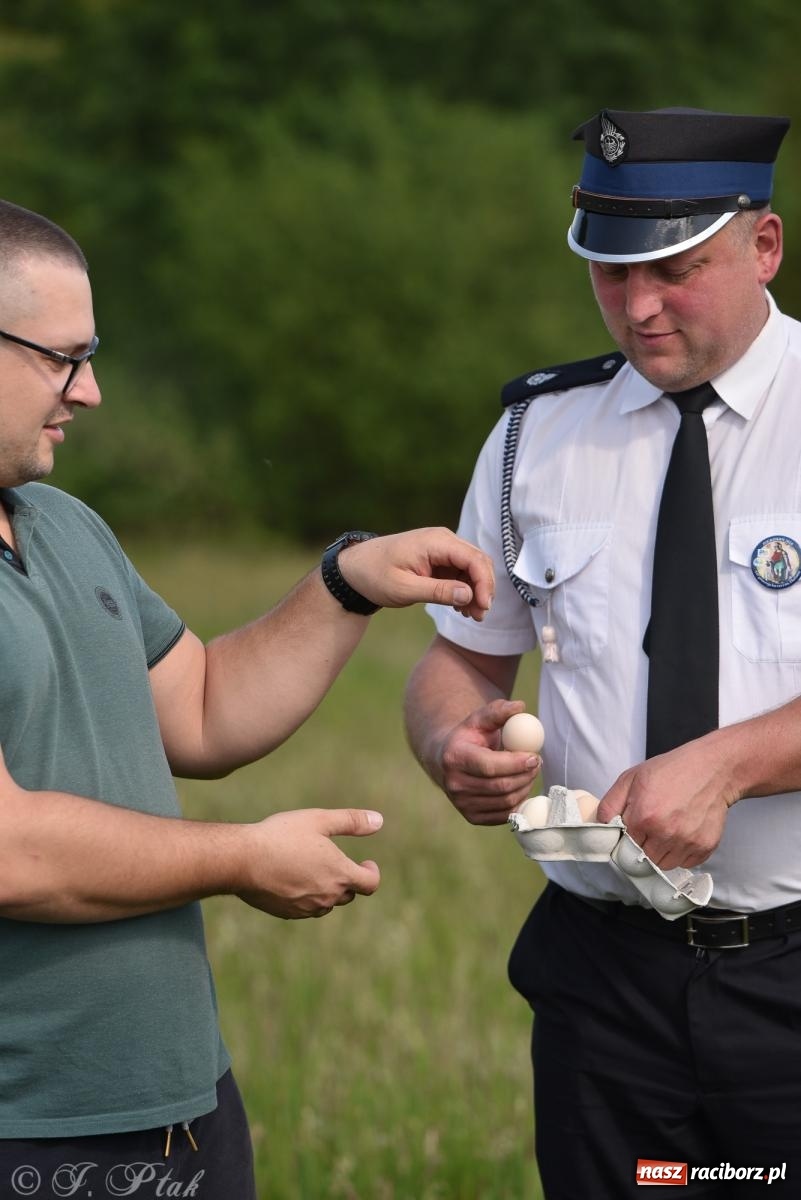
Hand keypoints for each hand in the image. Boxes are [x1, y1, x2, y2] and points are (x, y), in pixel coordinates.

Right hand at [238, 807, 382, 918]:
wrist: (243, 860)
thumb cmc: (282, 836)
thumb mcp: (319, 820)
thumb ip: (351, 821)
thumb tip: (379, 820)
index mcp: (340, 874)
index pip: (371, 884)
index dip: (371, 873)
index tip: (366, 862)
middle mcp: (327, 896)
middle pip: (348, 894)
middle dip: (347, 879)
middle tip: (334, 861)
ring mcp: (307, 908)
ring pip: (327, 903)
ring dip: (327, 889)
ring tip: (312, 868)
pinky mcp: (288, 914)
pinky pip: (306, 908)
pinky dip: (306, 896)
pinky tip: (292, 878)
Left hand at [339, 527, 493, 621]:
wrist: (354, 569)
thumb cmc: (374, 575)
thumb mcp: (404, 588)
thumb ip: (438, 591)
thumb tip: (469, 595)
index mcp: (436, 542)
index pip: (474, 559)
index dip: (484, 583)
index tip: (483, 607)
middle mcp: (443, 540)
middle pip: (478, 561)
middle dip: (483, 589)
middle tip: (479, 616)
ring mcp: (442, 549)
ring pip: (472, 568)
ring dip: (475, 591)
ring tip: (471, 616)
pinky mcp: (439, 559)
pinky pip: (461, 572)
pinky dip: (465, 590)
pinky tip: (461, 609)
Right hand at [435, 698, 541, 824]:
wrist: (448, 759)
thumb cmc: (469, 736)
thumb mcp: (480, 719)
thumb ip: (499, 711)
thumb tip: (520, 707)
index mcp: (454, 757)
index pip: (490, 766)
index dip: (516, 764)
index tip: (535, 756)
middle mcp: (454, 783)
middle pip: (500, 786)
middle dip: (526, 776)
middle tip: (538, 763)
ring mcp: (461, 803)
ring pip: (505, 801)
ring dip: (525, 788)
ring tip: (530, 773)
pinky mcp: (471, 817)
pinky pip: (504, 815)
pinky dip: (518, 801)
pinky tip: (521, 786)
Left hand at [597, 736, 737, 868]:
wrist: (713, 768)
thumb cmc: (671, 771)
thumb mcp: (631, 778)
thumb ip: (610, 804)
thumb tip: (599, 827)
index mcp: (644, 817)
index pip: (622, 847)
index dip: (623, 841)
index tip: (628, 833)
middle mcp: (666, 834)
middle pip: (642, 860)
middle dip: (641, 848)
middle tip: (649, 829)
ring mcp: (687, 843)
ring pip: (663, 865)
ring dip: (660, 853)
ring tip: (666, 829)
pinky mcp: (704, 847)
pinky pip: (684, 863)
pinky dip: (680, 853)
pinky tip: (681, 832)